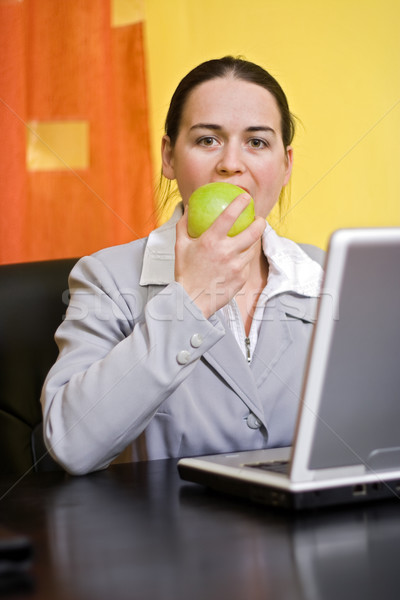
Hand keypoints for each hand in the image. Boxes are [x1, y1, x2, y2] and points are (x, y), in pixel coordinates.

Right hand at [175, 194, 265, 318]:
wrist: (191, 301)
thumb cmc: (185, 273)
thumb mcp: (180, 246)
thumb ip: (184, 225)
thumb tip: (188, 208)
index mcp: (211, 241)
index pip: (229, 215)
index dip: (240, 203)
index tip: (246, 197)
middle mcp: (226, 252)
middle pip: (253, 232)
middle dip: (260, 222)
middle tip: (260, 219)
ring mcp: (236, 266)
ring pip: (251, 249)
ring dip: (253, 242)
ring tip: (251, 238)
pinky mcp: (241, 278)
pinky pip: (246, 265)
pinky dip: (243, 260)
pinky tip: (240, 259)